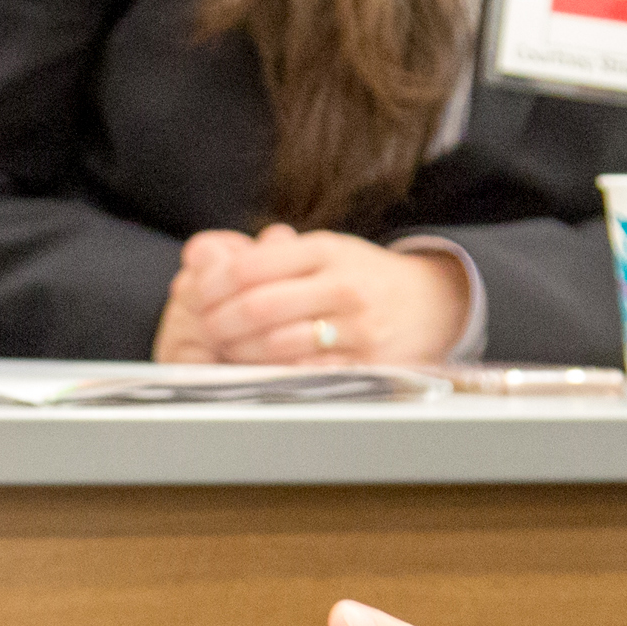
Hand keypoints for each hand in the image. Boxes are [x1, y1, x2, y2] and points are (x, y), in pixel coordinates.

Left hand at [148, 225, 472, 363]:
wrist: (431, 303)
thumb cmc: (358, 277)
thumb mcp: (318, 251)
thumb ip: (258, 255)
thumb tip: (195, 254)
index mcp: (325, 251)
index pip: (250, 267)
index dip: (212, 285)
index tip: (196, 295)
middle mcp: (343, 287)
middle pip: (259, 307)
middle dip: (219, 322)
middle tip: (206, 328)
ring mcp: (358, 328)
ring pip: (278, 345)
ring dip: (240, 353)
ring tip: (228, 350)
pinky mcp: (367, 365)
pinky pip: (307, 374)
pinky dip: (274, 374)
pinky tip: (259, 370)